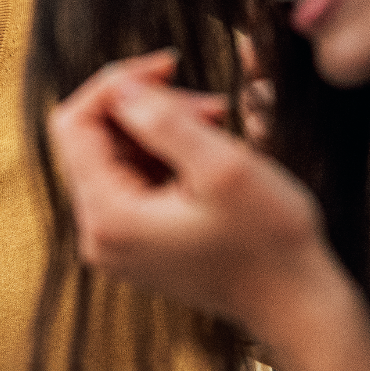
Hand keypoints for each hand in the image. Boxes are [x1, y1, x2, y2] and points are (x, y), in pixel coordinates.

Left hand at [47, 50, 334, 347]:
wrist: (295, 303)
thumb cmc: (268, 242)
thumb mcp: (223, 168)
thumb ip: (164, 121)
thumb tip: (120, 89)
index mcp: (108, 217)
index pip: (74, 125)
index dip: (116, 84)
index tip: (168, 67)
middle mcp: (98, 234)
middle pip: (95, 140)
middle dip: (148, 108)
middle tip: (211, 107)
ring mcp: (115, 242)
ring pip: (118, 157)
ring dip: (163, 130)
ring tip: (219, 127)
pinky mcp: (137, 243)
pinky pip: (135, 182)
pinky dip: (168, 157)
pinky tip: (211, 153)